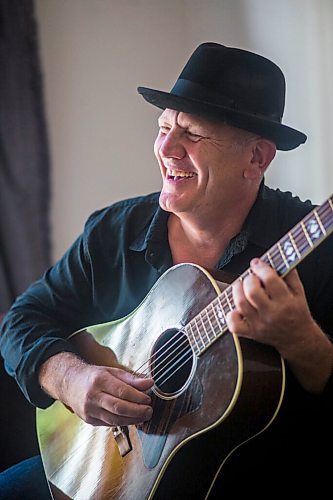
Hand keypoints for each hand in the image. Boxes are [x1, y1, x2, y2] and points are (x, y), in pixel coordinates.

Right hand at [39, 353, 153, 426]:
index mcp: (99, 380)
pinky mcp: (89, 420)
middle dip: (137, 411)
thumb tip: (149, 383)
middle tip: (149, 410)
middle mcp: (92, 396)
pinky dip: (123, 422)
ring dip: (132, 420)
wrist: (70, 383)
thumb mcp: (112, 372)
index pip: (122, 391)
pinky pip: (109, 424)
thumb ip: (131, 379)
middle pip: (119, 407)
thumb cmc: (93, 376)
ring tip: (143, 416)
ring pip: (114, 419)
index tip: (148, 399)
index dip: (138, 397)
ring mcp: (89, 410)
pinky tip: (131, 419)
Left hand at [226, 258, 313, 354]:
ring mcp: (260, 325)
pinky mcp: (251, 333)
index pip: (269, 279)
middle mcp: (272, 314)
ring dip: (237, 290)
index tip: (257, 263)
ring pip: (241, 304)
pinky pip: (234, 324)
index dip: (260, 268)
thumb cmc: (297, 313)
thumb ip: (289, 274)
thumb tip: (277, 257)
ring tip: (241, 286)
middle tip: (250, 277)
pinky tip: (237, 307)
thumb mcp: (299, 292)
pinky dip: (231, 314)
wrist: (298, 338)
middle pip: (252, 292)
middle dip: (248, 279)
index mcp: (286, 302)